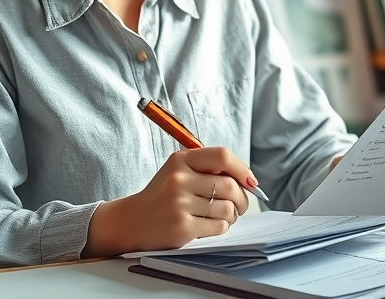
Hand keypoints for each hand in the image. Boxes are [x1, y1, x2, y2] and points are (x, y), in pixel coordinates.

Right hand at [83, 147, 251, 256]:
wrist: (132, 221)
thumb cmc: (163, 196)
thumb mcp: (179, 171)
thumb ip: (208, 169)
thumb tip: (249, 181)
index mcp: (180, 160)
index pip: (222, 156)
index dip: (243, 169)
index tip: (251, 183)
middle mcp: (179, 179)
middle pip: (230, 186)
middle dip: (242, 199)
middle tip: (239, 206)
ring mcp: (179, 203)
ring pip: (228, 209)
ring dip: (231, 216)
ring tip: (218, 216)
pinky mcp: (181, 227)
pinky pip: (219, 226)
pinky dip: (220, 228)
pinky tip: (207, 225)